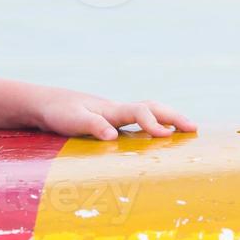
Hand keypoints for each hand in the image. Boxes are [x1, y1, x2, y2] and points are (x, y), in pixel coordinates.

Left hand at [31, 90, 196, 140]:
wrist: (45, 104)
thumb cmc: (58, 113)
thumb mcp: (72, 121)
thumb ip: (92, 126)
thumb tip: (113, 136)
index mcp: (111, 110)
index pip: (140, 112)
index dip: (154, 123)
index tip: (166, 136)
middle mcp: (118, 110)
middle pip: (152, 107)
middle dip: (174, 116)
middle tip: (194, 129)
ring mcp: (116, 115)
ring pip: (148, 111)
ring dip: (167, 118)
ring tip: (185, 130)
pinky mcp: (111, 122)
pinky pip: (140, 121)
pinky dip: (155, 124)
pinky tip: (161, 136)